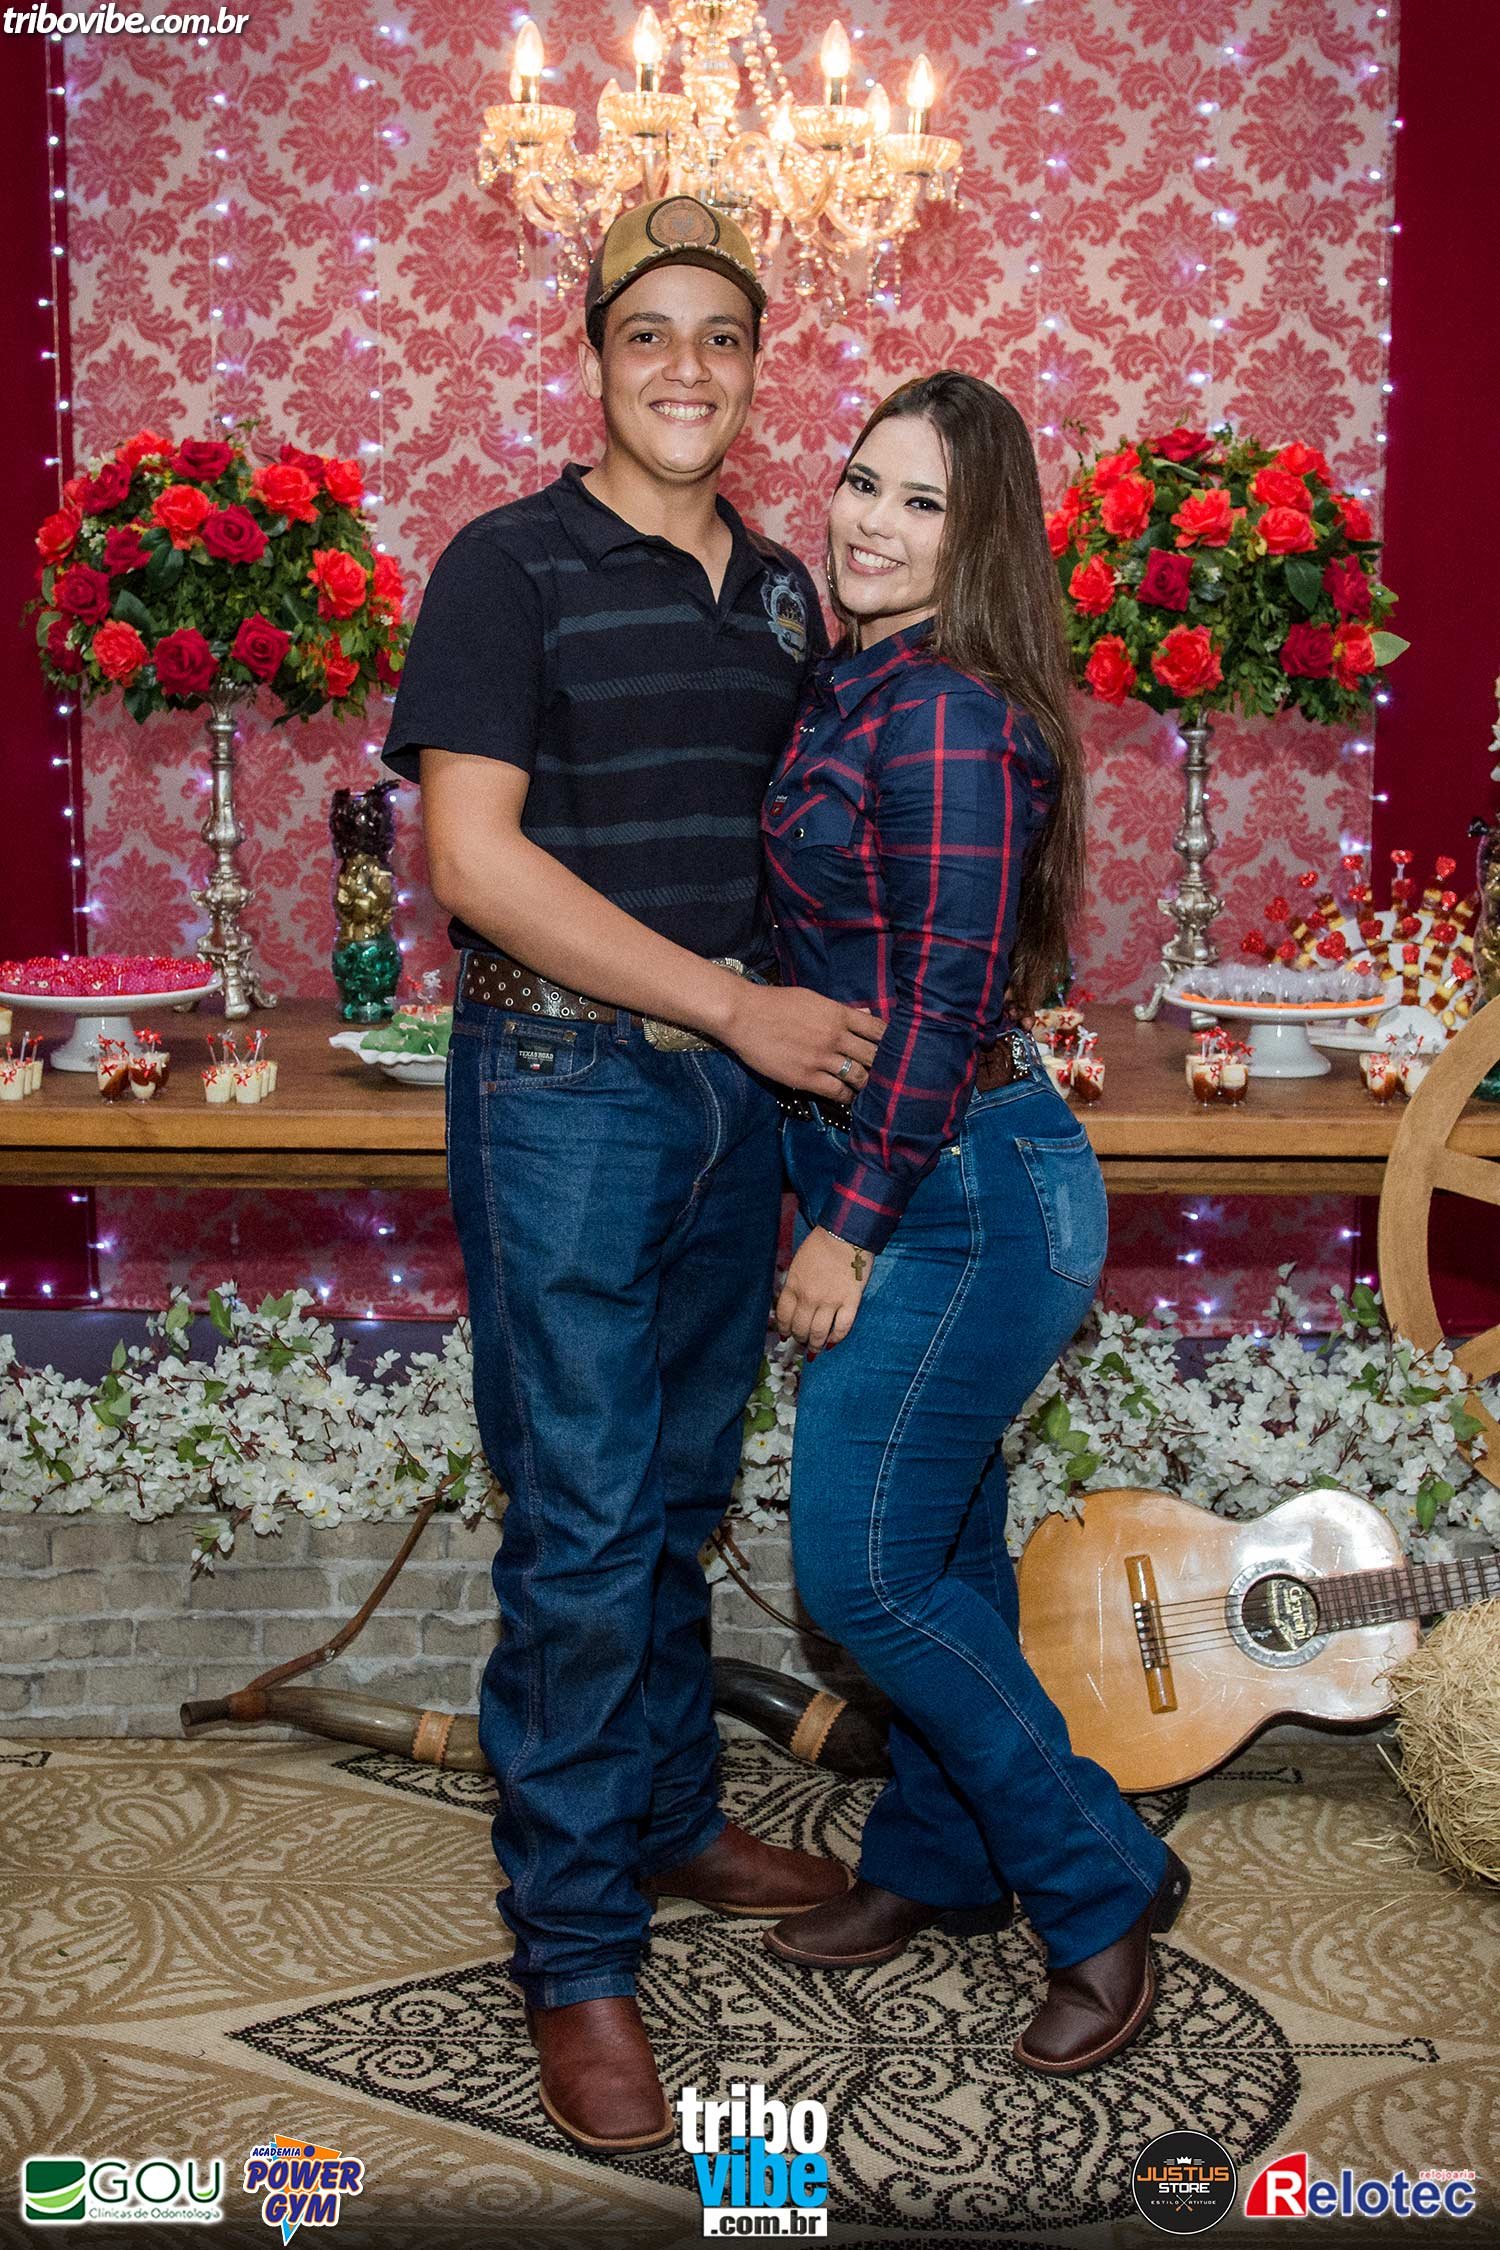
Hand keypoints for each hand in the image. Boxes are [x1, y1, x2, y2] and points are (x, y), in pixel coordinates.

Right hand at [723, 982, 884, 1100]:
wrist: (743, 1014)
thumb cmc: (776, 1003)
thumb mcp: (813, 1000)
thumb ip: (841, 1011)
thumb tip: (867, 1016)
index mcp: (838, 1014)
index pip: (878, 1030)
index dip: (890, 1042)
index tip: (892, 1050)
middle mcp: (835, 1036)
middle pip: (874, 1055)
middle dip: (882, 1066)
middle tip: (885, 1074)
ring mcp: (822, 1058)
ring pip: (859, 1076)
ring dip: (866, 1084)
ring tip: (868, 1089)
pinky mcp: (806, 1077)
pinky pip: (837, 1091)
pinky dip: (847, 1096)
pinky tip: (848, 1097)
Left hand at [775, 1226, 872, 1351]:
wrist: (846, 1234)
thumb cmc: (820, 1246)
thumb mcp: (797, 1264)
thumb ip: (793, 1286)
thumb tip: (792, 1307)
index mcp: (794, 1286)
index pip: (784, 1317)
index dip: (784, 1330)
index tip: (786, 1335)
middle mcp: (809, 1297)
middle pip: (800, 1329)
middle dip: (800, 1339)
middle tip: (803, 1342)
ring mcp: (831, 1301)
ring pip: (819, 1334)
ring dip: (816, 1345)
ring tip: (816, 1349)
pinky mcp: (851, 1302)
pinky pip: (842, 1328)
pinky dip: (836, 1338)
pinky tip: (832, 1342)